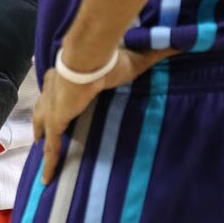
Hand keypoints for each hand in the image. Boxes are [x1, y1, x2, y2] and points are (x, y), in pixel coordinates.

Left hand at [33, 46, 175, 183]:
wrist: (90, 59)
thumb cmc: (111, 59)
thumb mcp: (135, 59)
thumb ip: (156, 52)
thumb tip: (182, 44)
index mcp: (67, 73)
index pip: (59, 88)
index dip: (58, 97)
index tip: (60, 104)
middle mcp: (54, 88)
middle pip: (44, 107)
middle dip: (42, 119)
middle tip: (41, 131)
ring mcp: (52, 106)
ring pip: (44, 127)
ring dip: (43, 138)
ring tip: (42, 149)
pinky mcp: (55, 120)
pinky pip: (52, 147)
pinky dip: (50, 163)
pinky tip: (48, 179)